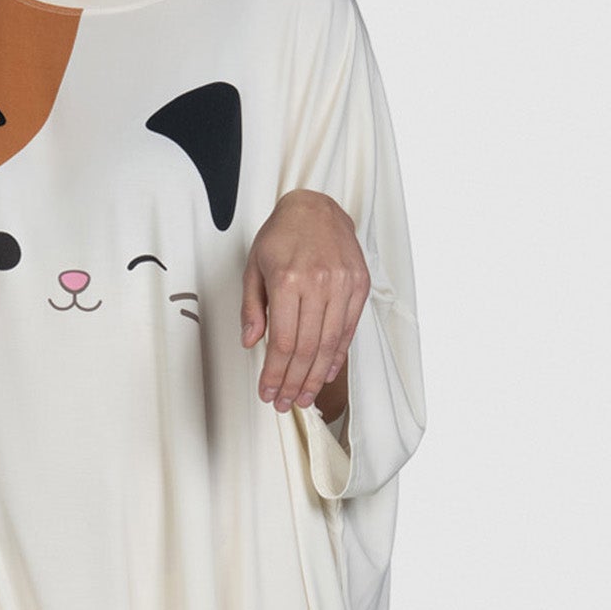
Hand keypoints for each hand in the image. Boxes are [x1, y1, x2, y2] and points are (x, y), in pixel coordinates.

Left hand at [240, 190, 368, 413]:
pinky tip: (325, 373)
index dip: (275, 373)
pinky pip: (348, 329)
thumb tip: (250, 343)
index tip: (268, 392)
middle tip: (285, 402)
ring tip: (304, 397)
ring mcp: (343, 284)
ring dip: (316, 377)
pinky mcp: (359, 285)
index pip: (282, 341)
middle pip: (307, 348)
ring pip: (330, 344)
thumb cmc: (281, 236)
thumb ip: (252, 307)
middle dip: (294, 382)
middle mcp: (318, 283)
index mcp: (288, 279)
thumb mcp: (254, 266)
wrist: (316, 207)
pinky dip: (337, 355)